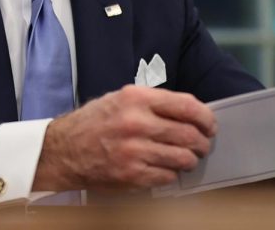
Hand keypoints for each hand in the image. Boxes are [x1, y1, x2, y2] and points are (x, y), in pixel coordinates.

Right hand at [32, 85, 215, 190]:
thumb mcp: (119, 99)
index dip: (205, 117)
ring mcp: (134, 150)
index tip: (209, 125)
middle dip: (202, 142)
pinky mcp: (132, 174)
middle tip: (201, 145)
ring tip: (185, 158)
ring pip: (183, 158)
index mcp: (136, 98)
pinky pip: (168, 176)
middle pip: (189, 134)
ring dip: (189, 160)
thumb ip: (153, 103)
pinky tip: (164, 168)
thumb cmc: (94, 123)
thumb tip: (189, 112)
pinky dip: (171, 174)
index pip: (187, 105)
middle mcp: (136, 122)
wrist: (64, 149)